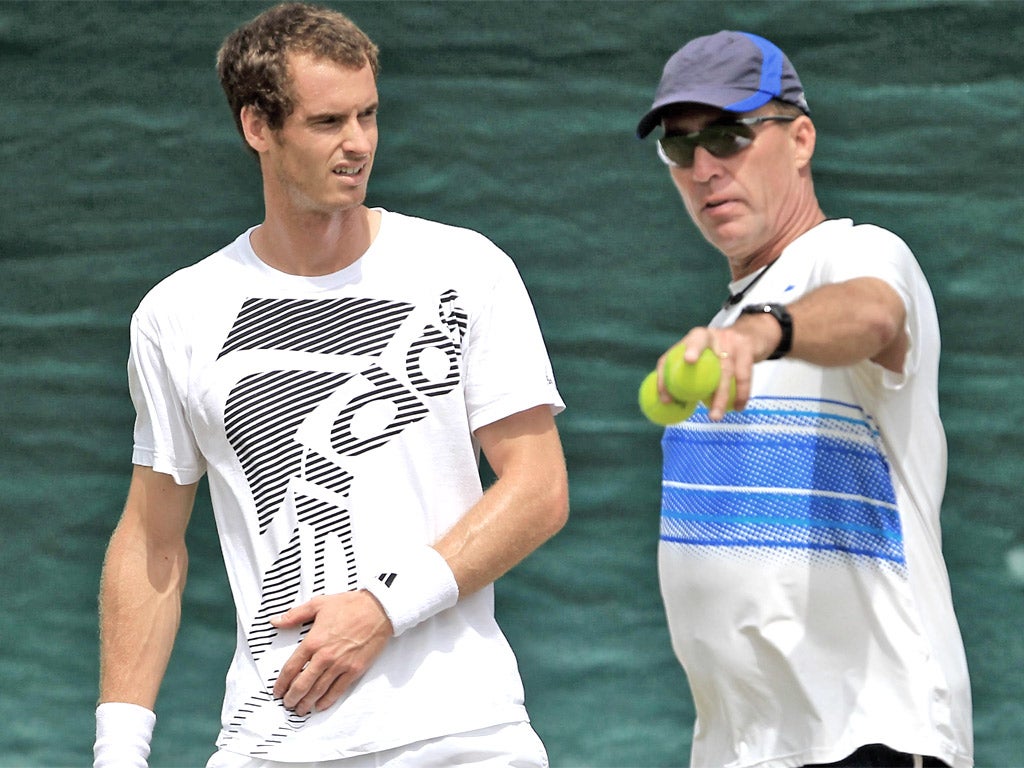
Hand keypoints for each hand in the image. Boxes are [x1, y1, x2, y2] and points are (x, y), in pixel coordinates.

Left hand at [270, 590, 392, 714]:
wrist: (379, 609)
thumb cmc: (349, 605)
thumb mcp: (318, 604)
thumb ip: (295, 615)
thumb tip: (275, 621)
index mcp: (313, 641)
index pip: (291, 668)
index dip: (281, 683)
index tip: (277, 690)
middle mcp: (324, 656)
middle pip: (302, 684)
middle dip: (292, 697)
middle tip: (287, 703)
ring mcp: (340, 665)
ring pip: (318, 690)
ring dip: (306, 703)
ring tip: (300, 709)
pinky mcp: (355, 670)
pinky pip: (338, 690)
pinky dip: (327, 701)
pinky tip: (320, 706)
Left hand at [657, 326, 755, 420]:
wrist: (751, 335)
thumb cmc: (719, 353)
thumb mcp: (705, 355)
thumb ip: (688, 372)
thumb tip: (669, 403)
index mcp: (694, 338)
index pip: (672, 352)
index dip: (667, 367)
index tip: (666, 393)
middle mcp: (711, 335)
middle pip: (699, 343)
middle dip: (693, 351)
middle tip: (688, 368)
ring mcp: (730, 341)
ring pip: (724, 369)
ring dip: (720, 396)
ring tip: (714, 416)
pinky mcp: (747, 349)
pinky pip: (743, 376)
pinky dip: (741, 394)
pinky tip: (738, 407)